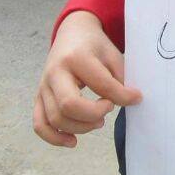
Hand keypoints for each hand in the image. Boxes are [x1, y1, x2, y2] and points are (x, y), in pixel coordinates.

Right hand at [33, 10, 141, 147]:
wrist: (72, 33)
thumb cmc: (95, 46)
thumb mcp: (112, 54)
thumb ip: (119, 79)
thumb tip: (128, 103)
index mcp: (77, 57)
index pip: (101, 84)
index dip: (122, 96)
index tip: (136, 98)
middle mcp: (55, 72)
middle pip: (69, 105)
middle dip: (94, 114)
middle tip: (109, 108)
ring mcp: (43, 85)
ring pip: (55, 119)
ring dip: (80, 127)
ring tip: (98, 121)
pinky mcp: (39, 97)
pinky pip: (40, 124)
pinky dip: (54, 138)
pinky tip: (73, 141)